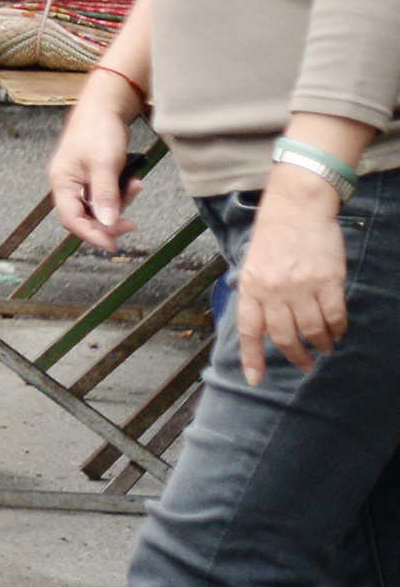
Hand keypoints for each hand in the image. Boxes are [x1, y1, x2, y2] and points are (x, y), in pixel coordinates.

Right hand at [48, 97, 137, 253]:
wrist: (106, 105)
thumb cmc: (98, 130)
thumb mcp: (105, 164)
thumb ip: (105, 195)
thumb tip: (107, 223)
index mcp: (62, 182)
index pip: (72, 219)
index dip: (91, 234)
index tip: (113, 244)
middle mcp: (68, 183)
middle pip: (86, 216)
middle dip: (110, 219)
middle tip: (132, 224)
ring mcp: (81, 179)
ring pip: (100, 205)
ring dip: (120, 202)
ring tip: (136, 185)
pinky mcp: (95, 175)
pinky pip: (108, 193)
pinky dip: (122, 192)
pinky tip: (134, 180)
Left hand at [237, 175, 351, 384]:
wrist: (298, 206)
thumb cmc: (275, 234)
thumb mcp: (254, 264)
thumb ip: (258, 293)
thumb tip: (264, 324)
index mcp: (251, 286)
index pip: (249, 330)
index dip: (252, 357)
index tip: (254, 380)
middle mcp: (273, 290)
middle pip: (284, 337)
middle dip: (295, 356)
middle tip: (304, 364)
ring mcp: (301, 287)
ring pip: (312, 330)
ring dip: (320, 344)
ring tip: (324, 347)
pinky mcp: (327, 282)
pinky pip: (334, 316)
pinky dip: (337, 329)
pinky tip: (337, 331)